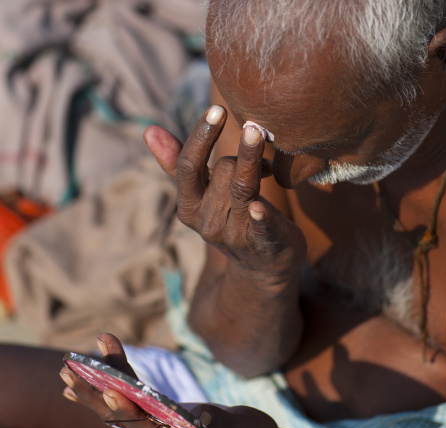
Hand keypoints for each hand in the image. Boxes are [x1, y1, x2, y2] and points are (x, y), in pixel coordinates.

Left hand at [59, 333, 284, 427]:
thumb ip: (221, 424)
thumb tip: (199, 416)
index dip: (128, 411)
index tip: (110, 390)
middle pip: (123, 415)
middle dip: (95, 392)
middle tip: (69, 369)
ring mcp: (164, 424)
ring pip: (125, 403)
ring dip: (101, 382)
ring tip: (73, 364)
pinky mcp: (167, 413)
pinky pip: (138, 396)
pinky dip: (121, 379)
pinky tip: (102, 371)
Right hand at [145, 106, 306, 277]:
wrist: (262, 266)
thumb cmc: (233, 218)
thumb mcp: (203, 195)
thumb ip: (178, 165)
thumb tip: (148, 130)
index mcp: (189, 208)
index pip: (188, 166)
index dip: (201, 136)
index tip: (217, 108)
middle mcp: (206, 223)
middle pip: (223, 171)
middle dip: (243, 153)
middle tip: (258, 146)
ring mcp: (233, 236)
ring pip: (242, 186)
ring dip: (252, 159)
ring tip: (260, 134)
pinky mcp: (262, 244)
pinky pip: (260, 226)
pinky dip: (259, 217)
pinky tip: (258, 208)